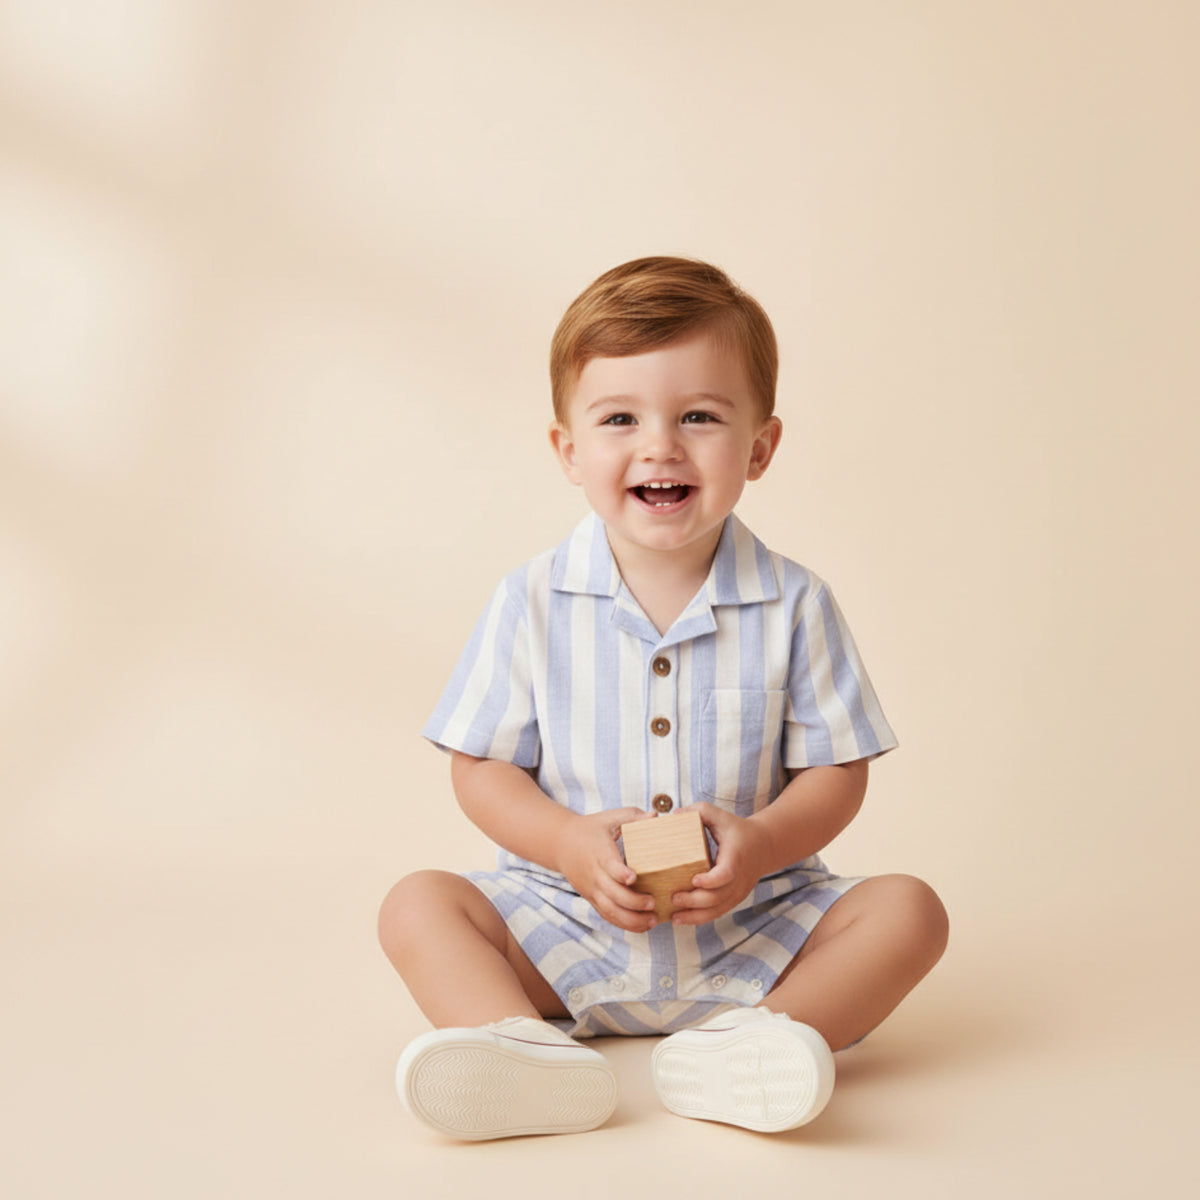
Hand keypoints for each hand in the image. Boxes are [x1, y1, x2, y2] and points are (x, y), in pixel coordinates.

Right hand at [556, 808, 659, 932]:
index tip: (634, 877)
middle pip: (611, 894)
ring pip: (609, 910)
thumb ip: (633, 816)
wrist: (560, 843)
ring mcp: (591, 889)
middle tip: (653, 903)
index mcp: (599, 853)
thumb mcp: (609, 818)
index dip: (620, 873)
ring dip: (631, 919)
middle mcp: (594, 874)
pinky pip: (607, 915)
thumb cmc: (590, 829)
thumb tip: (656, 815)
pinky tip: (642, 925)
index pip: (609, 866)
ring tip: (653, 920)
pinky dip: (624, 923)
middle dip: (633, 902)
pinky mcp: (591, 898)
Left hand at [668, 802, 769, 925]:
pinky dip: (701, 919)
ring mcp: (738, 891)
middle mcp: (739, 878)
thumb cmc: (737, 829)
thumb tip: (675, 815)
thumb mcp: (721, 815)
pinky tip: (682, 919)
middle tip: (674, 898)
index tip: (694, 880)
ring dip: (695, 916)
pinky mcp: (734, 899)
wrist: (764, 846)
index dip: (711, 880)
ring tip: (674, 917)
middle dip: (695, 901)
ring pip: (718, 910)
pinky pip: (718, 912)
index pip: (726, 874)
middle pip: (718, 897)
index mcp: (735, 857)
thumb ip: (700, 811)